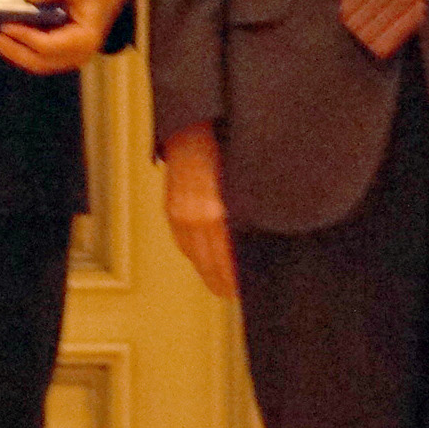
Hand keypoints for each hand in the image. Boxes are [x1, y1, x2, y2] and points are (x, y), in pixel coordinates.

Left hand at [0, 0, 129, 74]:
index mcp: (85, 39)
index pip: (47, 46)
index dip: (24, 36)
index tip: (5, 25)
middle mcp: (79, 55)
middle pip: (39, 62)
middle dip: (13, 51)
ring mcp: (71, 59)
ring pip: (37, 64)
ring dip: (14, 54)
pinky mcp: (62, 56)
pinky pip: (38, 59)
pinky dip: (21, 52)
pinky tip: (5, 41)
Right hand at [162, 121, 237, 297]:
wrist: (193, 135)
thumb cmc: (223, 154)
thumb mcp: (243, 187)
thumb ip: (247, 216)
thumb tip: (257, 241)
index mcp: (215, 214)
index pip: (224, 260)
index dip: (232, 278)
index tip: (242, 289)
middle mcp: (195, 218)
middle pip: (208, 263)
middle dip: (221, 280)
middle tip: (233, 292)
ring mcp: (180, 216)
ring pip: (193, 256)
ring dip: (206, 271)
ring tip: (219, 284)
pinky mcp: (171, 212)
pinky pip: (183, 243)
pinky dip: (193, 255)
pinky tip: (202, 261)